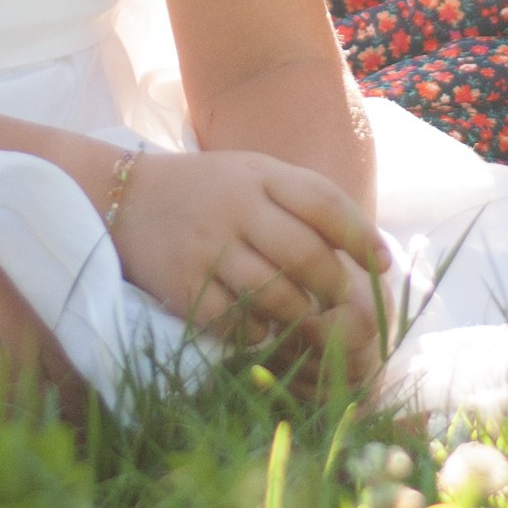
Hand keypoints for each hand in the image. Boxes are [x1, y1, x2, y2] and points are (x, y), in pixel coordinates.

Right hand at [108, 149, 386, 382]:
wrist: (124, 199)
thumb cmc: (209, 191)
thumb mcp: (253, 174)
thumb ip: (302, 202)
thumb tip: (370, 251)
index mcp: (259, 175)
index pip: (323, 202)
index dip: (361, 235)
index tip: (383, 263)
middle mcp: (235, 207)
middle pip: (305, 254)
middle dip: (336, 285)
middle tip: (346, 303)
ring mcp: (208, 247)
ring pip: (276, 294)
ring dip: (301, 314)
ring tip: (307, 318)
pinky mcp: (183, 285)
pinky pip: (237, 322)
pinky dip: (258, 332)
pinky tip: (263, 327)